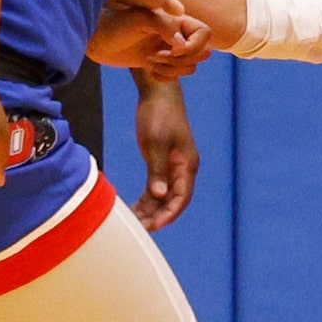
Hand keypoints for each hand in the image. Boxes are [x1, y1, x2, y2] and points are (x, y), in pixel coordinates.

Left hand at [87, 4, 210, 73]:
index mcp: (176, 19)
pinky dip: (166, 77)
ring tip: (151, 61)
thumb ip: (165, 27)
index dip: (194, 45)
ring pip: (191, 67)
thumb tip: (181, 46)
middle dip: (182, 59)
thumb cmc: (114, 24)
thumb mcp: (140, 19)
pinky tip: (148, 70)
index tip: (172, 49)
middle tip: (158, 55)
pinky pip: (177, 75)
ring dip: (173, 69)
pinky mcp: (159, 63)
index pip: (205, 33)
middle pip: (203, 52)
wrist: (95, 40)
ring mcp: (168, 50)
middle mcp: (176, 34)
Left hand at [132, 74, 198, 230]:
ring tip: (134, 222)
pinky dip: (147, 199)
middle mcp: (183, 170)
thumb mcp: (156, 142)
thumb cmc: (158, 115)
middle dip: (158, 216)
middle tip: (139, 228)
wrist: (158, 94)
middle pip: (173, 201)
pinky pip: (156, 187)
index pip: (181, 198)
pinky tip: (134, 208)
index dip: (169, 214)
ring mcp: (173, 168)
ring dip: (151, 210)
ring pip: (163, 196)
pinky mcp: (162, 163)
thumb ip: (157, 170)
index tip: (153, 226)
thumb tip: (158, 195)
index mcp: (187, 165)